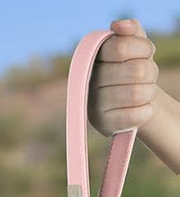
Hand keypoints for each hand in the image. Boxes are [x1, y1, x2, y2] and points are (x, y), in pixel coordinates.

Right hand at [89, 18, 158, 135]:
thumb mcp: (135, 46)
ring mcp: (94, 106)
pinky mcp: (103, 126)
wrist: (133, 101)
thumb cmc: (133, 68)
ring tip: (143, 92)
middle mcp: (90, 82)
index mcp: (95, 59)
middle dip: (150, 72)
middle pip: (137, 71)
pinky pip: (136, 116)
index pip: (122, 47)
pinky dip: (146, 111)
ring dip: (149, 92)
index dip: (142, 49)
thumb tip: (118, 25)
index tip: (145, 54)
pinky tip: (140, 109)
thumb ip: (129, 31)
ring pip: (138, 94)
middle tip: (147, 76)